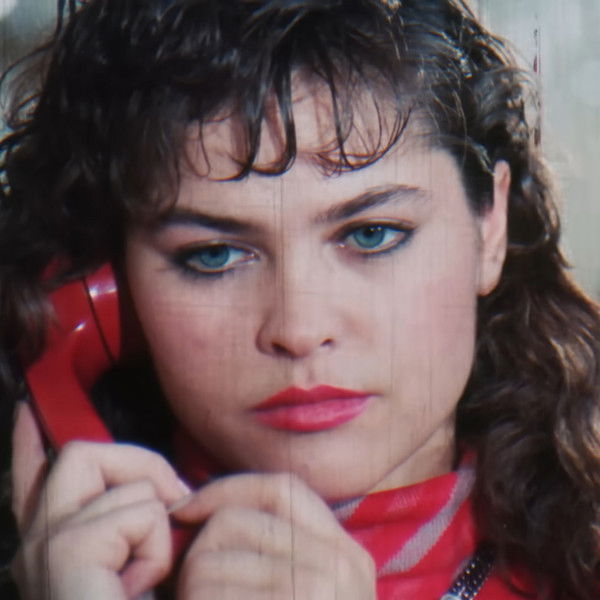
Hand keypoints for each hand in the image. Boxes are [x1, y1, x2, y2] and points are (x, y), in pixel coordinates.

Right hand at [11, 402, 189, 599]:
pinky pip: (141, 514)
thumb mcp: (129, 565)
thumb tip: (168, 491)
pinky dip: (158, 551)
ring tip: (142, 577)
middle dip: (142, 462)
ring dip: (157, 528)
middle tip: (172, 502)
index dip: (29, 440)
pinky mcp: (68, 551)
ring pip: (127, 485)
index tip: (26, 409)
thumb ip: (131, 523)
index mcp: (48, 542)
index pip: (33, 476)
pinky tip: (137, 587)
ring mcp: (46, 544)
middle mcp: (36, 541)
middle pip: (81, 453)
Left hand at [172, 472, 375, 599]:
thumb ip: (273, 553)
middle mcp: (339, 566)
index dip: (227, 489)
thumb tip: (199, 512)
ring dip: (189, 589)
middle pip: (236, 522)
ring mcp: (317, 592)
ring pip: (210, 562)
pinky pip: (210, 594)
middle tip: (188, 586)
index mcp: (345, 554)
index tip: (187, 507)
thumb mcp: (305, 592)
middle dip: (199, 551)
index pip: (282, 489)